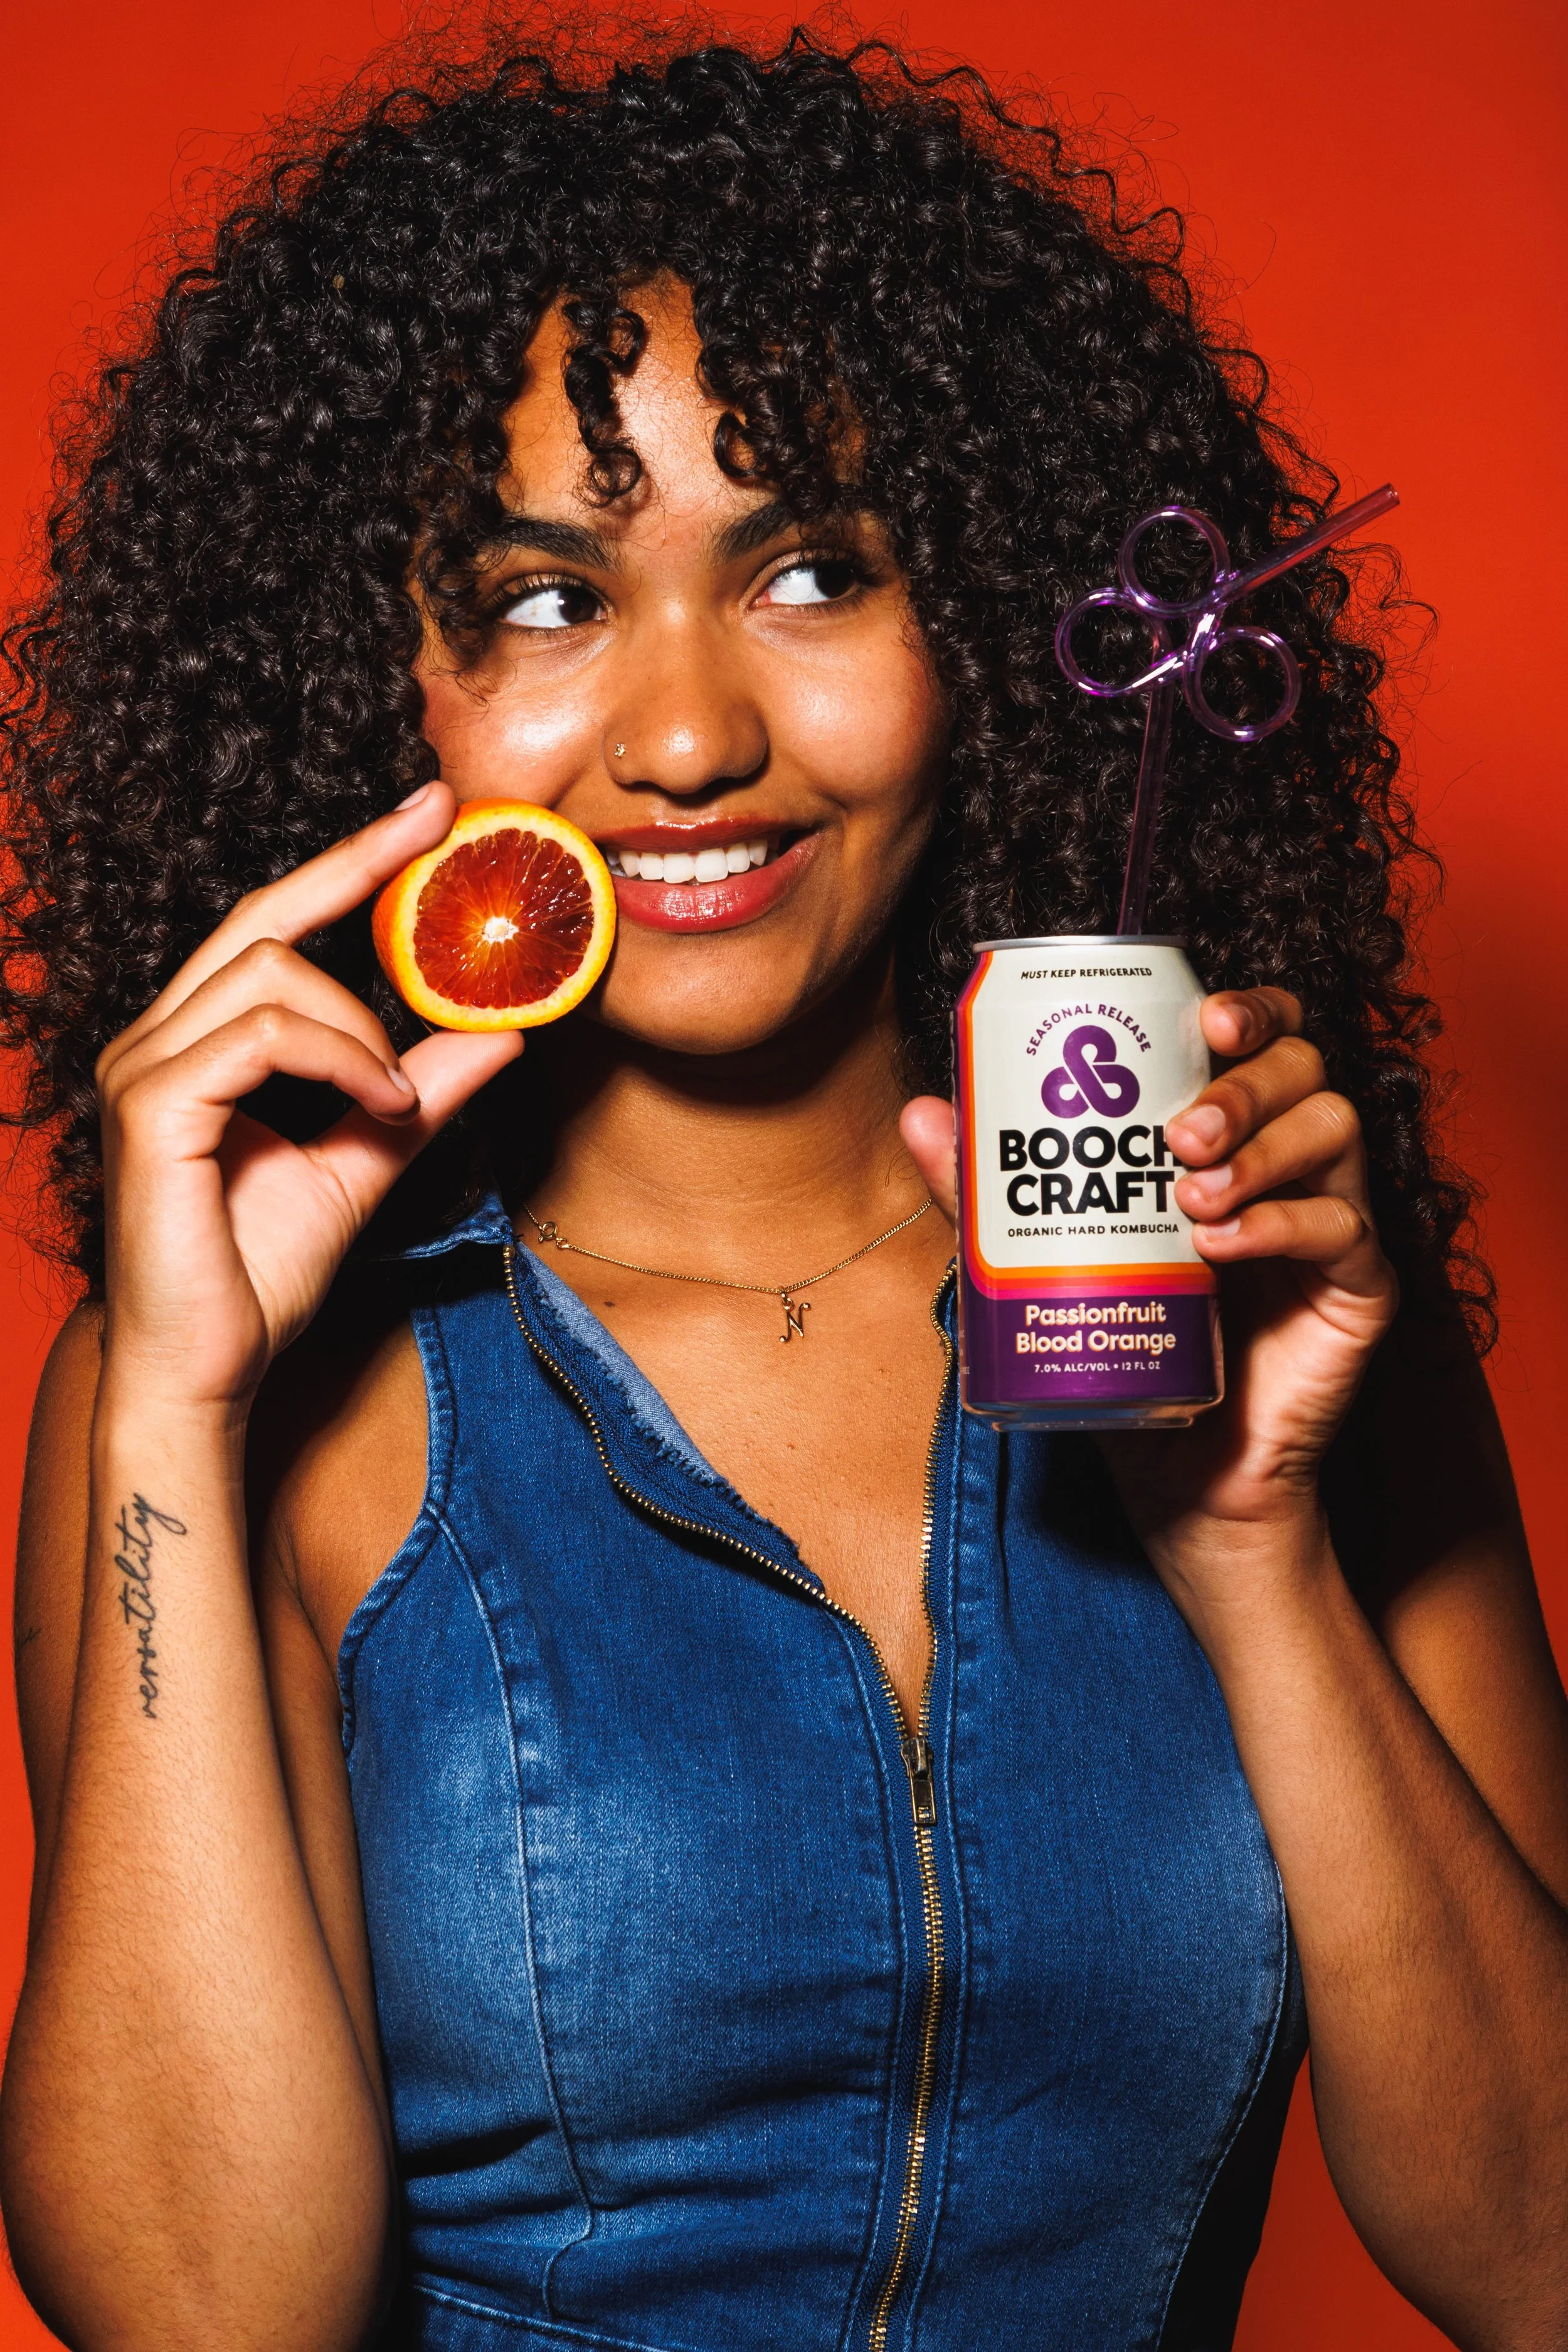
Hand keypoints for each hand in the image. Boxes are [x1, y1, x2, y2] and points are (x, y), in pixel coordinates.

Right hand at [95, 782, 521, 1411]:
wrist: (209, 1369)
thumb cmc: (261, 1272)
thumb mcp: (368, 1161)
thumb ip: (421, 1094)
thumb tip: (499, 1032)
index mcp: (197, 1043)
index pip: (274, 925)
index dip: (347, 863)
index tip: (425, 815)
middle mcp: (158, 1039)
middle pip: (264, 919)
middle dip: (357, 868)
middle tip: (441, 830)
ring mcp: (144, 1067)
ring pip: (269, 971)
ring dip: (362, 1023)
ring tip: (403, 1093)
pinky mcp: (152, 1107)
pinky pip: (260, 1035)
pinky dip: (339, 1057)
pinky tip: (382, 1104)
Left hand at [900, 988, 1397, 1609]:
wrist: (1180, 1475)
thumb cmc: (1123, 1347)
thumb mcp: (1043, 1261)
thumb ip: (987, 1194)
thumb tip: (919, 1114)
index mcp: (1228, 1132)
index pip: (1266, 1036)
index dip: (1250, 1007)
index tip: (1207, 1017)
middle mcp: (1290, 1160)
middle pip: (1305, 1068)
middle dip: (1243, 1086)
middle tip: (1178, 1135)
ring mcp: (1334, 1218)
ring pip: (1337, 1129)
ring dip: (1261, 1150)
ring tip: (1191, 1199)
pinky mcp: (1361, 1287)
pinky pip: (1348, 1228)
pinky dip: (1286, 1223)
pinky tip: (1226, 1247)